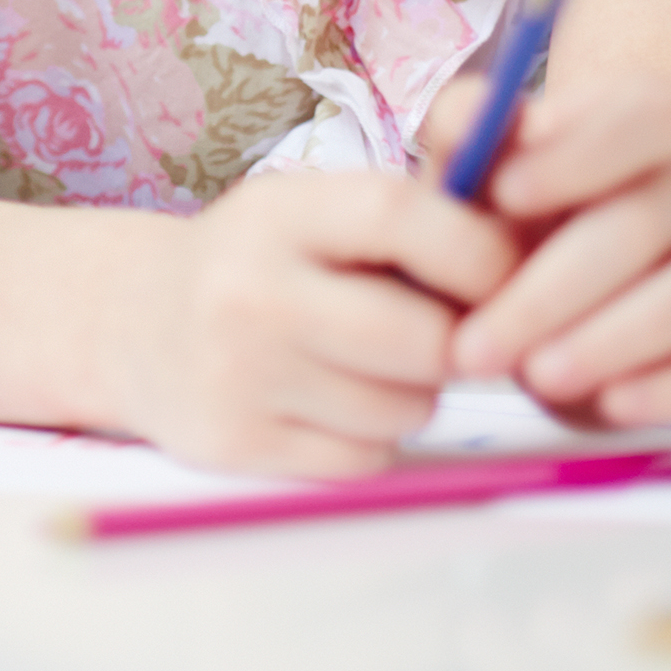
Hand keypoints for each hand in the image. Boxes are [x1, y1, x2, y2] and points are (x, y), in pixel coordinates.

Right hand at [101, 170, 516, 478]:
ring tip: (364, 365)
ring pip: (405, 409)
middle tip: (434, 333)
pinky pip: (365, 458)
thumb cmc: (255, 263)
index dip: (478, 251)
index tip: (502, 276)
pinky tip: (326, 405)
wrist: (129, 323)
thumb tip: (540, 237)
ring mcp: (238, 372)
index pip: (401, 216)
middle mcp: (249, 289)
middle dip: (454, 345)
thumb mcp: (310, 212)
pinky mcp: (237, 442)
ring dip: (411, 396)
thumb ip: (412, 217)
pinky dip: (368, 440)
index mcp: (276, 212)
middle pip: (423, 339)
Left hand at [437, 72, 670, 426]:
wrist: (639, 258)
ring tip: (536, 376)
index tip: (501, 192)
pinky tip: (612, 404)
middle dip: (552, 290)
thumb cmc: (542, 200)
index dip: (575, 152)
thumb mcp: (495, 156)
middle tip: (476, 344)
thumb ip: (470, 129)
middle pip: (642, 224)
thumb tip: (468, 125)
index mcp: (645, 122)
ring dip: (614, 339)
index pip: (637, 115)